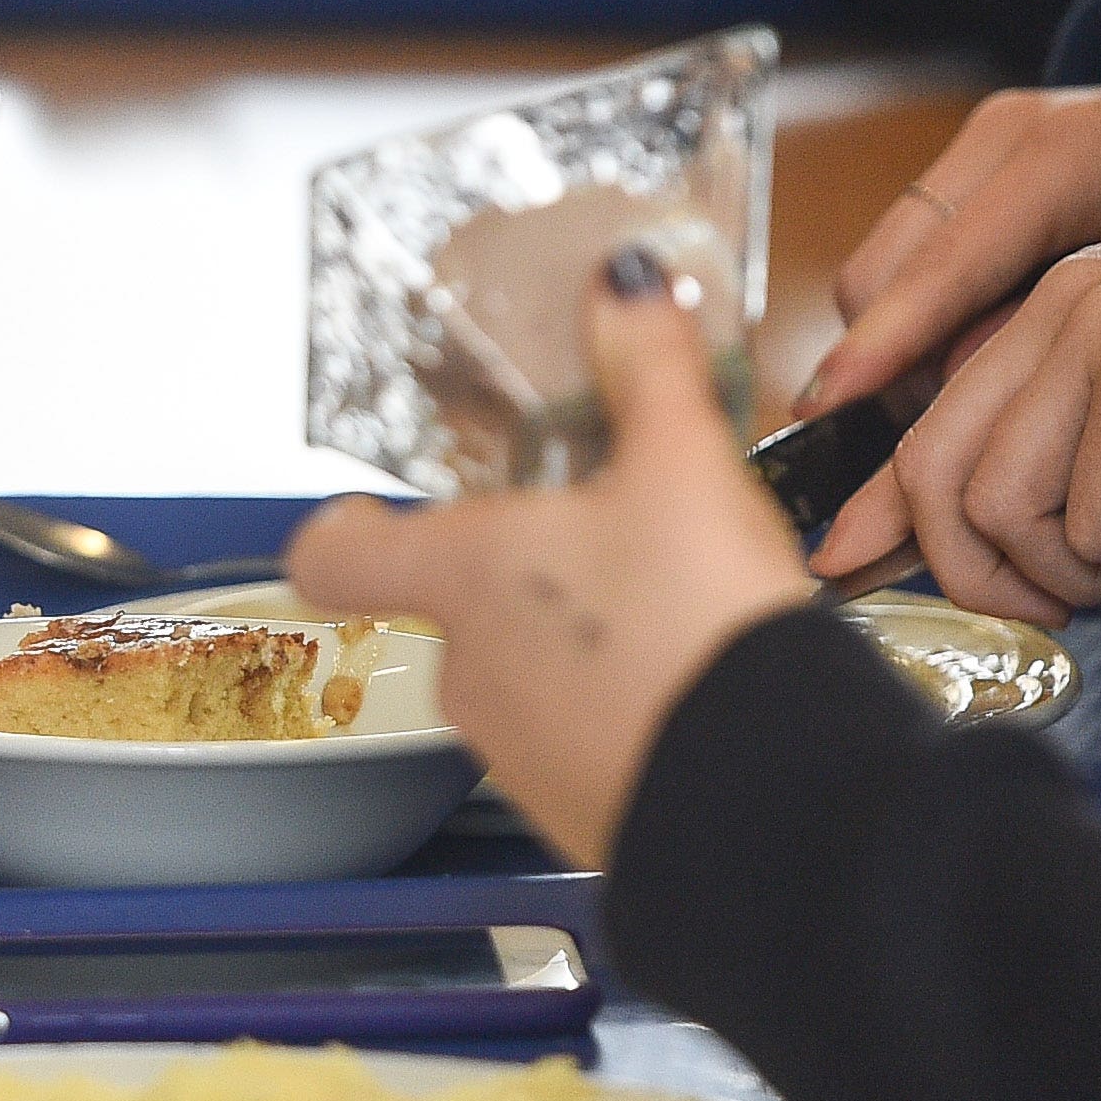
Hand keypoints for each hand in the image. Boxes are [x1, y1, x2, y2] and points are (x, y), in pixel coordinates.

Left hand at [284, 253, 811, 864]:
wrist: (768, 797)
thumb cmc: (704, 626)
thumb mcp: (687, 467)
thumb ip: (647, 371)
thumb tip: (622, 288)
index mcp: (464, 577)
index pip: (332, 557)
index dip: (343, 531)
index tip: (370, 515)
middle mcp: (465, 670)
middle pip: (459, 609)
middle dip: (527, 579)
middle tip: (615, 546)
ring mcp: (511, 753)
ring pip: (522, 678)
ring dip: (576, 647)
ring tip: (673, 619)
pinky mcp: (571, 812)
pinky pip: (576, 745)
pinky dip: (617, 715)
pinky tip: (692, 692)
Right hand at [804, 73, 1100, 410]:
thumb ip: (1064, 335)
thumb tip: (962, 383)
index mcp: (1067, 155)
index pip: (945, 261)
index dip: (885, 341)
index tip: (823, 405)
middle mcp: (1005, 137)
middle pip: (883, 272)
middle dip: (892, 365)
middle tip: (957, 432)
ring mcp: (977, 147)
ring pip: (878, 276)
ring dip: (903, 351)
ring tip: (981, 389)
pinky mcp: (963, 170)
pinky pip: (901, 268)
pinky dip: (919, 326)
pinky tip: (978, 353)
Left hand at [811, 245, 1100, 622]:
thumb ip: (1004, 487)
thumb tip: (857, 550)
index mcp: (1049, 312)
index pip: (928, 427)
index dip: (878, 513)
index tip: (840, 568)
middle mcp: (1065, 300)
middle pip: (935, 473)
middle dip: (981, 574)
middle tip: (1058, 605)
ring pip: (1001, 510)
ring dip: (1082, 571)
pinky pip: (1090, 528)